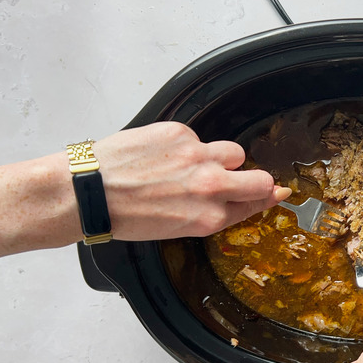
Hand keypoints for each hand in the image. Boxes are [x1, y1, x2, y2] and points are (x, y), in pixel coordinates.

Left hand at [93, 122, 289, 239]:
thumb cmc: (126, 216)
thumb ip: (216, 213)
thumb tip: (248, 200)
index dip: (265, 198)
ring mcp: (197, 157)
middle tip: (237, 181)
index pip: (256, 203)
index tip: (273, 193)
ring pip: (234, 153)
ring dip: (221, 159)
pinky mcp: (180, 133)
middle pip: (260, 179)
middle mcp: (209, 188)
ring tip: (192, 166)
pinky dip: (187, 146)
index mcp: (209, 218)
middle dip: (256, 181)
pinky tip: (164, 156)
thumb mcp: (178, 228)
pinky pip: (199, 138)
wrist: (89, 191)